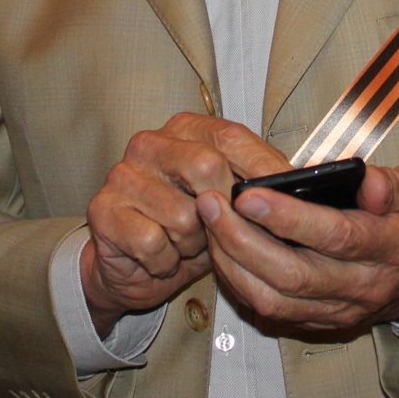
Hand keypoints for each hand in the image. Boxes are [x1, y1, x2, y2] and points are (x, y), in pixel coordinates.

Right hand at [79, 113, 289, 333]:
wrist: (134, 267)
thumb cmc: (188, 230)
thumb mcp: (228, 203)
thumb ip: (254, 185)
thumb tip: (295, 183)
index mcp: (184, 130)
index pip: (232, 137)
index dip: (262, 168)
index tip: (285, 194)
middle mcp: (149, 144)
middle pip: (207, 167)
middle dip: (222, 212)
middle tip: (215, 229)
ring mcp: (122, 175)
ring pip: (183, 215)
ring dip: (191, 244)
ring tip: (183, 243)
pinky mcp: (103, 210)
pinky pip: (153, 242)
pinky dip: (164, 260)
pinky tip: (160, 256)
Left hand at [199, 160, 398, 333]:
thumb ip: (395, 183)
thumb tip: (367, 183)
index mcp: (396, 247)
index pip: (338, 236)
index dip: (291, 218)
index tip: (250, 195)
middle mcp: (366, 286)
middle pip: (295, 274)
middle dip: (244, 239)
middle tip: (212, 203)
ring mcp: (341, 309)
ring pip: (276, 298)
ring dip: (234, 262)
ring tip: (210, 221)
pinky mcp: (321, 321)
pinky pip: (271, 310)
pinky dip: (240, 281)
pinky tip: (222, 249)